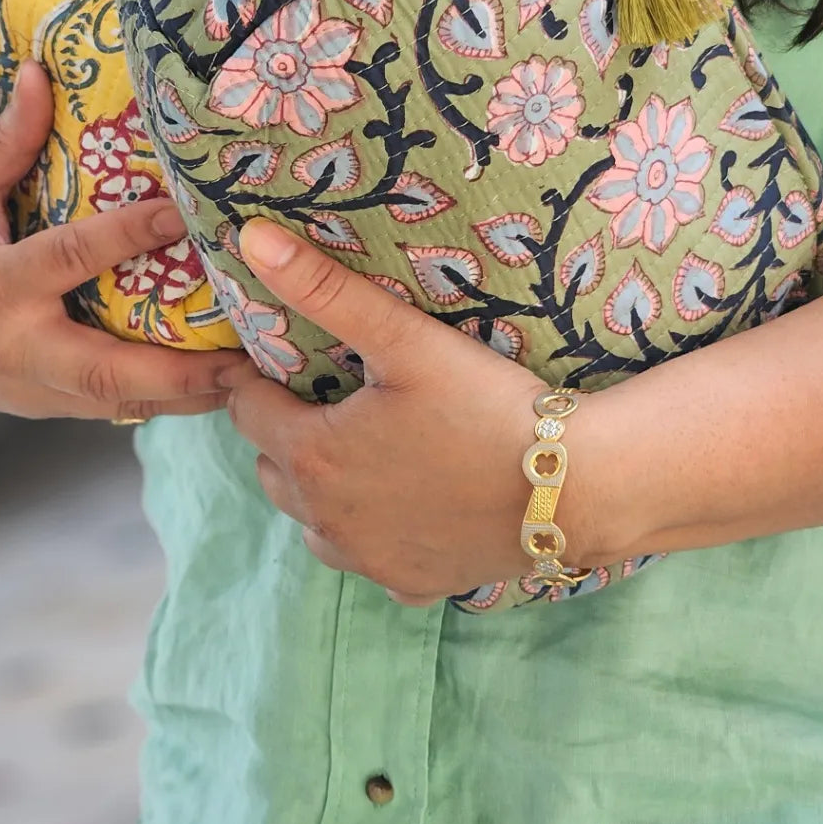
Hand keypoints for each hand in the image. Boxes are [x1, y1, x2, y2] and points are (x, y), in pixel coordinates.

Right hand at [0, 62, 252, 419]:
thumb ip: (4, 144)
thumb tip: (40, 71)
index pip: (72, 256)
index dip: (130, 234)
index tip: (187, 210)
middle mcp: (17, 347)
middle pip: (107, 370)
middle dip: (178, 371)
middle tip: (246, 356)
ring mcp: (33, 390)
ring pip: (120, 404)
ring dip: (188, 397)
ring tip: (256, 379)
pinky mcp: (46, 410)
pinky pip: (113, 410)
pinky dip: (165, 402)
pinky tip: (219, 389)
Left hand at [223, 220, 617, 604]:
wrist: (575, 487)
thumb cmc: (487, 405)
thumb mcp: (404, 338)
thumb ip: (324, 289)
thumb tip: (251, 239)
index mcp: (311, 455)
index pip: (247, 409)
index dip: (261, 378)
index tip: (289, 357)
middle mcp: (325, 520)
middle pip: (271, 467)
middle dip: (287, 430)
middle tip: (333, 395)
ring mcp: (367, 560)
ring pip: (312, 521)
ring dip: (322, 488)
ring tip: (367, 447)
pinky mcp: (410, 584)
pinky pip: (368, 559)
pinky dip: (373, 533)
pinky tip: (409, 502)